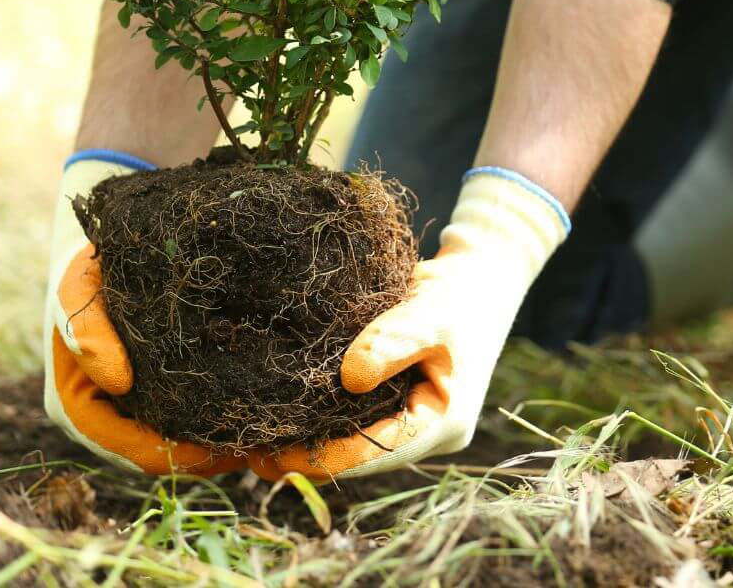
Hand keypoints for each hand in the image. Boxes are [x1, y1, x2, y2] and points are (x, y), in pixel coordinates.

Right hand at [43, 156, 246, 475]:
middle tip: (265, 444)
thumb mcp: (79, 284)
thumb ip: (86, 326)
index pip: (136, 451)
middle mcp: (112, 414)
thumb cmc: (91, 262)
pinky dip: (230, 411)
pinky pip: (201, 411)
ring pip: (188, 437)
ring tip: (275, 429)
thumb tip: (116, 380)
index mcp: (81, 405)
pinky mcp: (169, 385)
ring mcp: (140, 404)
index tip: (223, 448)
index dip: (179, 458)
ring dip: (226, 438)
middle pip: (169, 453)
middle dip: (213, 453)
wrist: (114, 238)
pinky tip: (269, 401)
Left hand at [248, 168, 568, 480]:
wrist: (481, 275)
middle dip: (310, 457)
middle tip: (250, 454)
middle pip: (364, 457)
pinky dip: (323, 422)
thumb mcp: (430, 312)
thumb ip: (393, 341)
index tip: (275, 455)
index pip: (379, 451)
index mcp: (446, 421)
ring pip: (358, 443)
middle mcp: (431, 431)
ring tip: (256, 442)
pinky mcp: (400, 402)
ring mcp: (416, 420)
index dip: (326, 457)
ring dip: (313, 442)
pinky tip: (283, 416)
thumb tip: (348, 378)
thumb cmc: (459, 293)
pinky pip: (359, 422)